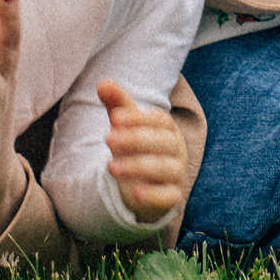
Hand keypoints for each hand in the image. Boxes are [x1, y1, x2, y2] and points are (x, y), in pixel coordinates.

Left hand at [98, 78, 186, 224]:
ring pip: (164, 168)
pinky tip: (135, 193)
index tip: (115, 117)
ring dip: (138, 166)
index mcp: (167, 129)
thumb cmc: (137, 149)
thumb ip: (117, 105)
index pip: (160, 120)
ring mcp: (177, 174)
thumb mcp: (126, 126)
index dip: (139, 118)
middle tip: (109, 139)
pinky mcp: (172, 197)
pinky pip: (168, 196)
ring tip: (110, 167)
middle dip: (136, 139)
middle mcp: (176, 149)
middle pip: (163, 142)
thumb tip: (103, 82)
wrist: (144, 185)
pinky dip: (153, 195)